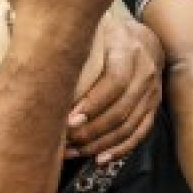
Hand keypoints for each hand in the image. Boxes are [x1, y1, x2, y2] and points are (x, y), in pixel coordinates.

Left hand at [66, 16, 163, 163]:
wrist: (142, 38)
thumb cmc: (106, 37)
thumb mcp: (93, 32)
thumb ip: (75, 46)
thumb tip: (38, 65)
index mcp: (128, 50)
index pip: (115, 82)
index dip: (92, 104)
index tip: (68, 120)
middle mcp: (145, 72)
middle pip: (121, 109)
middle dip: (91, 130)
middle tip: (64, 142)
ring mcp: (152, 92)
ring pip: (129, 126)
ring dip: (100, 144)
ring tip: (73, 151)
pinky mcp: (153, 107)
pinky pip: (140, 133)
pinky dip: (120, 149)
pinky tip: (100, 159)